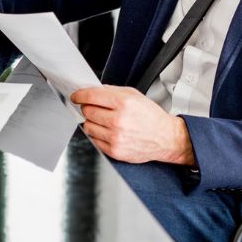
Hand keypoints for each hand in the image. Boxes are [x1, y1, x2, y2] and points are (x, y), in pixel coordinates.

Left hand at [70, 85, 195, 164]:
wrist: (165, 138)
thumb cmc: (151, 116)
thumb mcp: (135, 95)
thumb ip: (113, 91)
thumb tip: (93, 90)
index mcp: (124, 103)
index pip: (91, 96)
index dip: (79, 95)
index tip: (76, 97)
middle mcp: (118, 120)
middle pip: (87, 111)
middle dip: (88, 108)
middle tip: (95, 108)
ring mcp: (115, 137)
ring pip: (88, 126)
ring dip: (92, 122)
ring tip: (105, 121)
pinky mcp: (114, 150)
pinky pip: (94, 140)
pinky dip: (98, 135)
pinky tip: (109, 131)